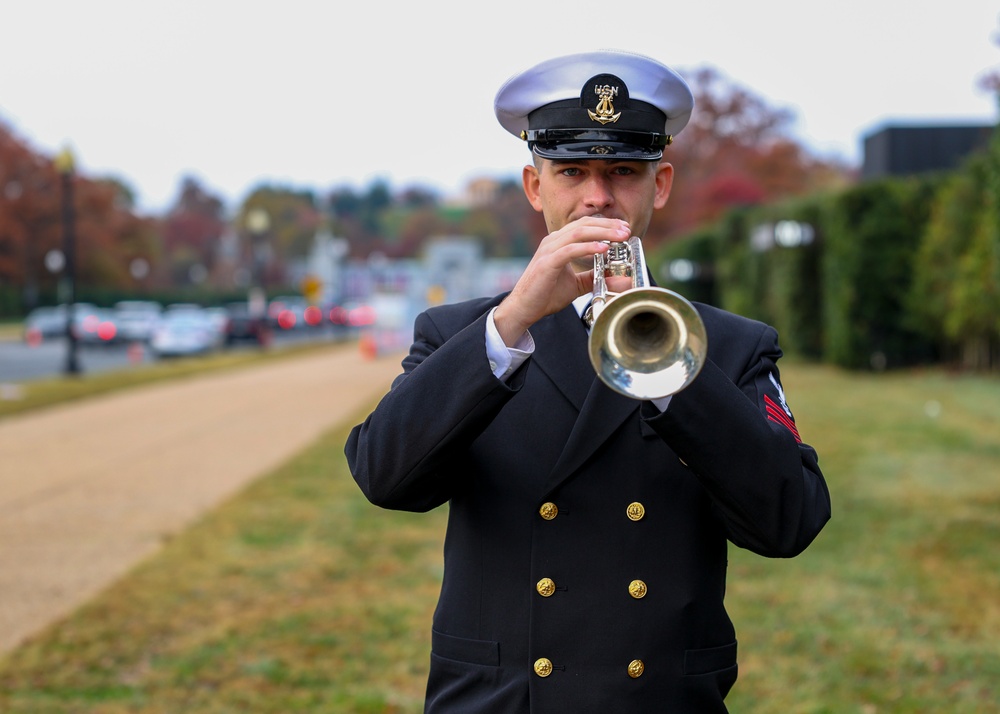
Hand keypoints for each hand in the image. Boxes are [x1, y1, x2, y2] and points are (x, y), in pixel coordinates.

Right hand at [493, 216, 630, 345]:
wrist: (524, 308)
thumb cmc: (546, 294)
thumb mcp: (577, 284)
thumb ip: (596, 278)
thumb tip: (621, 280)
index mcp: (559, 242)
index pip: (585, 225)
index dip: (606, 224)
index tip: (625, 228)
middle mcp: (553, 241)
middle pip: (584, 224)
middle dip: (608, 225)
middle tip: (627, 230)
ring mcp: (549, 250)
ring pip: (579, 233)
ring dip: (602, 232)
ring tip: (620, 236)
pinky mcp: (547, 263)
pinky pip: (570, 250)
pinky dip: (588, 248)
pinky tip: (603, 248)